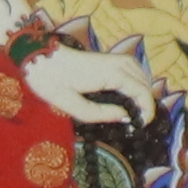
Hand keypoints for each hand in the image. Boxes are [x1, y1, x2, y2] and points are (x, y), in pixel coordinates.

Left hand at [19, 43, 155, 125]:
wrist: (40, 59)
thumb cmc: (52, 81)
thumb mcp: (73, 106)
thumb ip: (101, 114)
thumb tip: (125, 118)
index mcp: (111, 74)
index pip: (143, 93)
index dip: (147, 113)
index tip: (139, 128)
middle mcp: (119, 63)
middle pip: (146, 86)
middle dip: (145, 106)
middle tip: (134, 125)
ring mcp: (117, 59)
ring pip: (143, 79)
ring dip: (141, 97)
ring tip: (131, 116)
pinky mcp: (112, 60)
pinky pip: (134, 75)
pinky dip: (135, 88)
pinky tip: (126, 102)